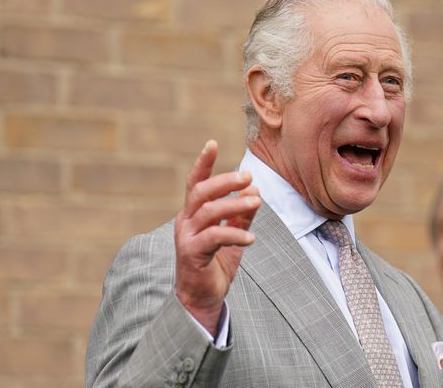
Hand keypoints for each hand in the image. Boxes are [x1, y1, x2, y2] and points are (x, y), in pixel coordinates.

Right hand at [174, 140, 260, 334]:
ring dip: (234, 205)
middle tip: (248, 176)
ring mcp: (186, 238)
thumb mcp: (233, 236)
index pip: (195, 183)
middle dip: (224, 181)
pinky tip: (251, 239)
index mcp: (192, 214)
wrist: (202, 299)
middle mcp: (185, 222)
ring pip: (208, 213)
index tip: (212, 143)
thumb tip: (255, 192)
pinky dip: (235, 235)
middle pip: (200, 192)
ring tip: (257, 201)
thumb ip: (241, 216)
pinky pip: (214, 238)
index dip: (203, 163)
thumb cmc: (215, 265)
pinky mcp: (192, 255)